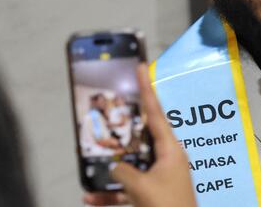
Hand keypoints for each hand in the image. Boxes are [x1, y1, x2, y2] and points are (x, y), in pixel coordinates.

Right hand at [83, 64, 195, 206]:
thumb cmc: (169, 206)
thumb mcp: (142, 186)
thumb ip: (125, 171)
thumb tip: (114, 166)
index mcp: (171, 149)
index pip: (156, 113)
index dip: (147, 89)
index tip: (142, 67)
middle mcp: (166, 159)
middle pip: (138, 138)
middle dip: (120, 132)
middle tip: (107, 116)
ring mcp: (158, 177)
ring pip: (128, 166)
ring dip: (109, 170)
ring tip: (90, 165)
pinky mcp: (150, 194)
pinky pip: (125, 189)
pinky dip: (109, 193)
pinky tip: (91, 196)